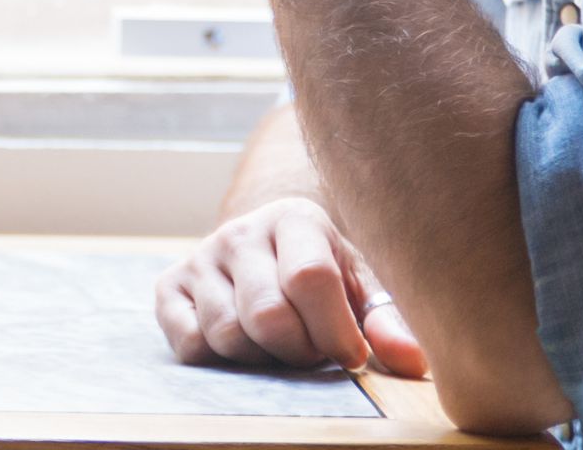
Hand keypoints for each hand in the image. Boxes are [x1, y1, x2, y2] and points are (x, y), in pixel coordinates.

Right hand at [154, 198, 424, 377]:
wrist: (271, 254)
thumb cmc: (327, 278)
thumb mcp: (363, 290)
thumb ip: (389, 323)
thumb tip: (412, 361)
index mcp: (295, 220)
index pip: (310, 279)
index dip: (335, 332)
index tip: (351, 355)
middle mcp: (240, 231)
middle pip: (267, 314)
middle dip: (297, 350)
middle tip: (311, 349)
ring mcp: (200, 257)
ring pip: (227, 334)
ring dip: (260, 356)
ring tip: (278, 343)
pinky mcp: (169, 286)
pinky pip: (189, 343)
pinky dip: (218, 358)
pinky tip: (242, 342)